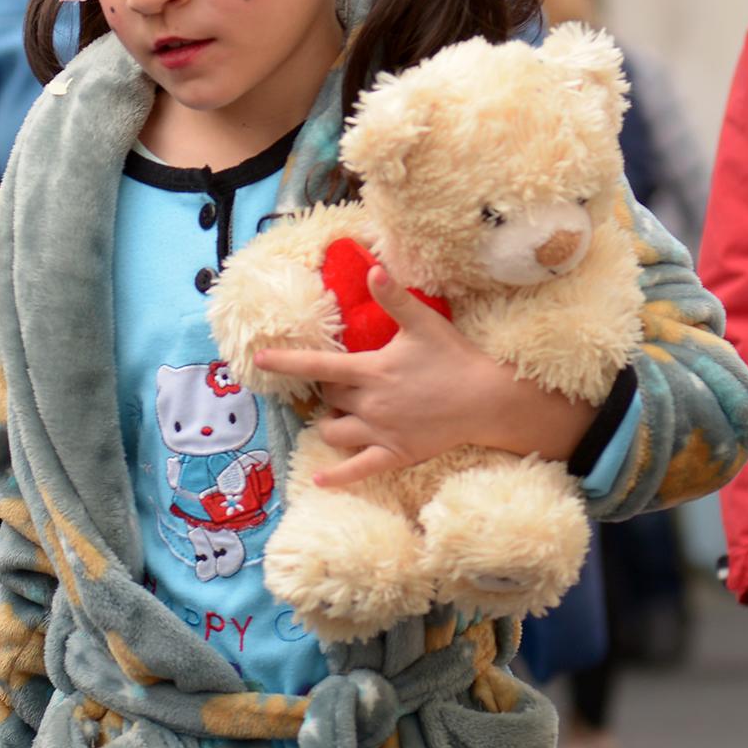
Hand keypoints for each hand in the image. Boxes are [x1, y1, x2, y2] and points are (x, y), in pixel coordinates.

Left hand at [251, 264, 595, 487]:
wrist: (487, 400)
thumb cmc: (455, 358)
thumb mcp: (424, 323)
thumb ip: (395, 298)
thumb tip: (373, 268)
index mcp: (372, 371)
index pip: (319, 366)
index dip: (287, 362)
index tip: (260, 360)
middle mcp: (370, 404)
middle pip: (329, 398)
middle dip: (328, 389)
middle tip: (339, 381)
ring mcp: (381, 432)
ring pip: (335, 431)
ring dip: (330, 422)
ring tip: (338, 414)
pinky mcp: (396, 454)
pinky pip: (358, 469)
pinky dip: (337, 476)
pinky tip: (319, 480)